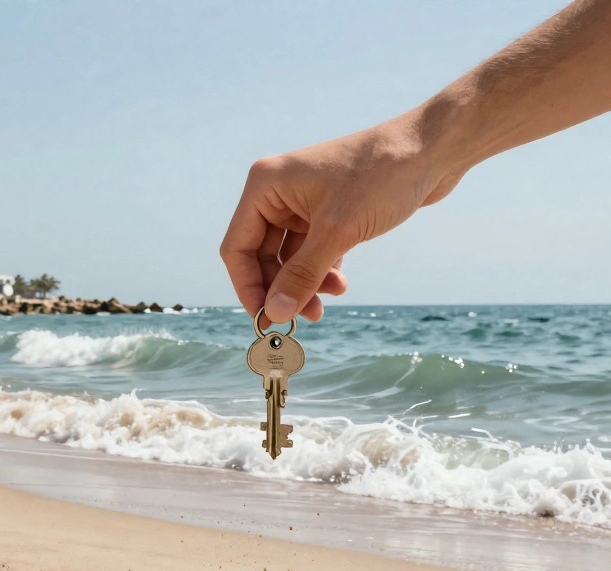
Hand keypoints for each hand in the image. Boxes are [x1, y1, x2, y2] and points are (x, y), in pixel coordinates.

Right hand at [220, 117, 465, 324]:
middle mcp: (277, 192)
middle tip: (302, 318)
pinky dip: (322, 270)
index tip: (266, 319)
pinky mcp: (327, 211)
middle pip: (262, 256)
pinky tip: (340, 284)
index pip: (238, 248)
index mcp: (265, 186)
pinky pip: (311, 251)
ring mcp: (302, 202)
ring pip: (289, 257)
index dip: (248, 287)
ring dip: (305, 283)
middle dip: (282, 288)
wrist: (433, 149)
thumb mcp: (337, 232)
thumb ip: (301, 275)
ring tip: (331, 299)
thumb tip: (274, 313)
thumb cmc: (382, 176)